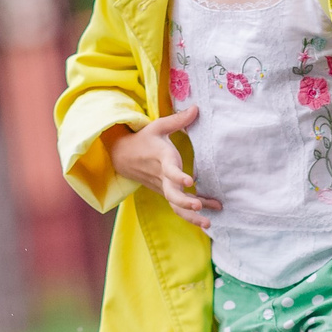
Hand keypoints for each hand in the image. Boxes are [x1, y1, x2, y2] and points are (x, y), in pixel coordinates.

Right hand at [108, 108, 220, 229]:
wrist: (122, 156)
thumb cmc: (143, 139)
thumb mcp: (158, 126)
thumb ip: (178, 119)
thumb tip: (197, 107)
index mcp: (162, 158)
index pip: (169, 169)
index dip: (178, 176)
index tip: (190, 181)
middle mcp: (162, 176)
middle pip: (171, 195)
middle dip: (185, 202)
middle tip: (198, 207)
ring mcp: (163, 187)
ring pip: (175, 206)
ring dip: (191, 216)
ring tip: (208, 223)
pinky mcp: (165, 192)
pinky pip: (178, 206)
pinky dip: (193, 213)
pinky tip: (210, 216)